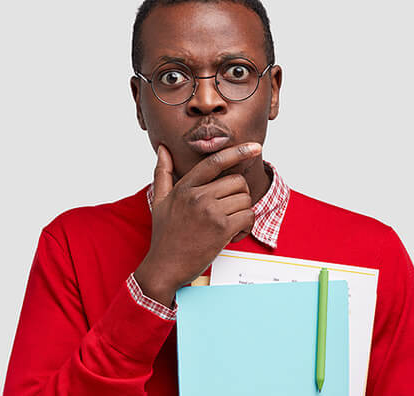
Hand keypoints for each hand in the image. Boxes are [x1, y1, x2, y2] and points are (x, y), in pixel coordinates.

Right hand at [133, 142, 260, 306]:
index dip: (237, 151)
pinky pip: (248, 217)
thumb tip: (162, 149)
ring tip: (228, 225)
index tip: (255, 146)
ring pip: (245, 199)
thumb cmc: (164, 234)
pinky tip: (233, 234)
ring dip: (243, 213)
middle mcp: (198, 196)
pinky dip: (246, 227)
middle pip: (237, 181)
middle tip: (228, 211)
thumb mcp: (159, 200)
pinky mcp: (221, 228)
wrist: (164, 266)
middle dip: (239, 196)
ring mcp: (210, 211)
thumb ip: (162, 172)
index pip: (215, 162)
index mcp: (185, 187)